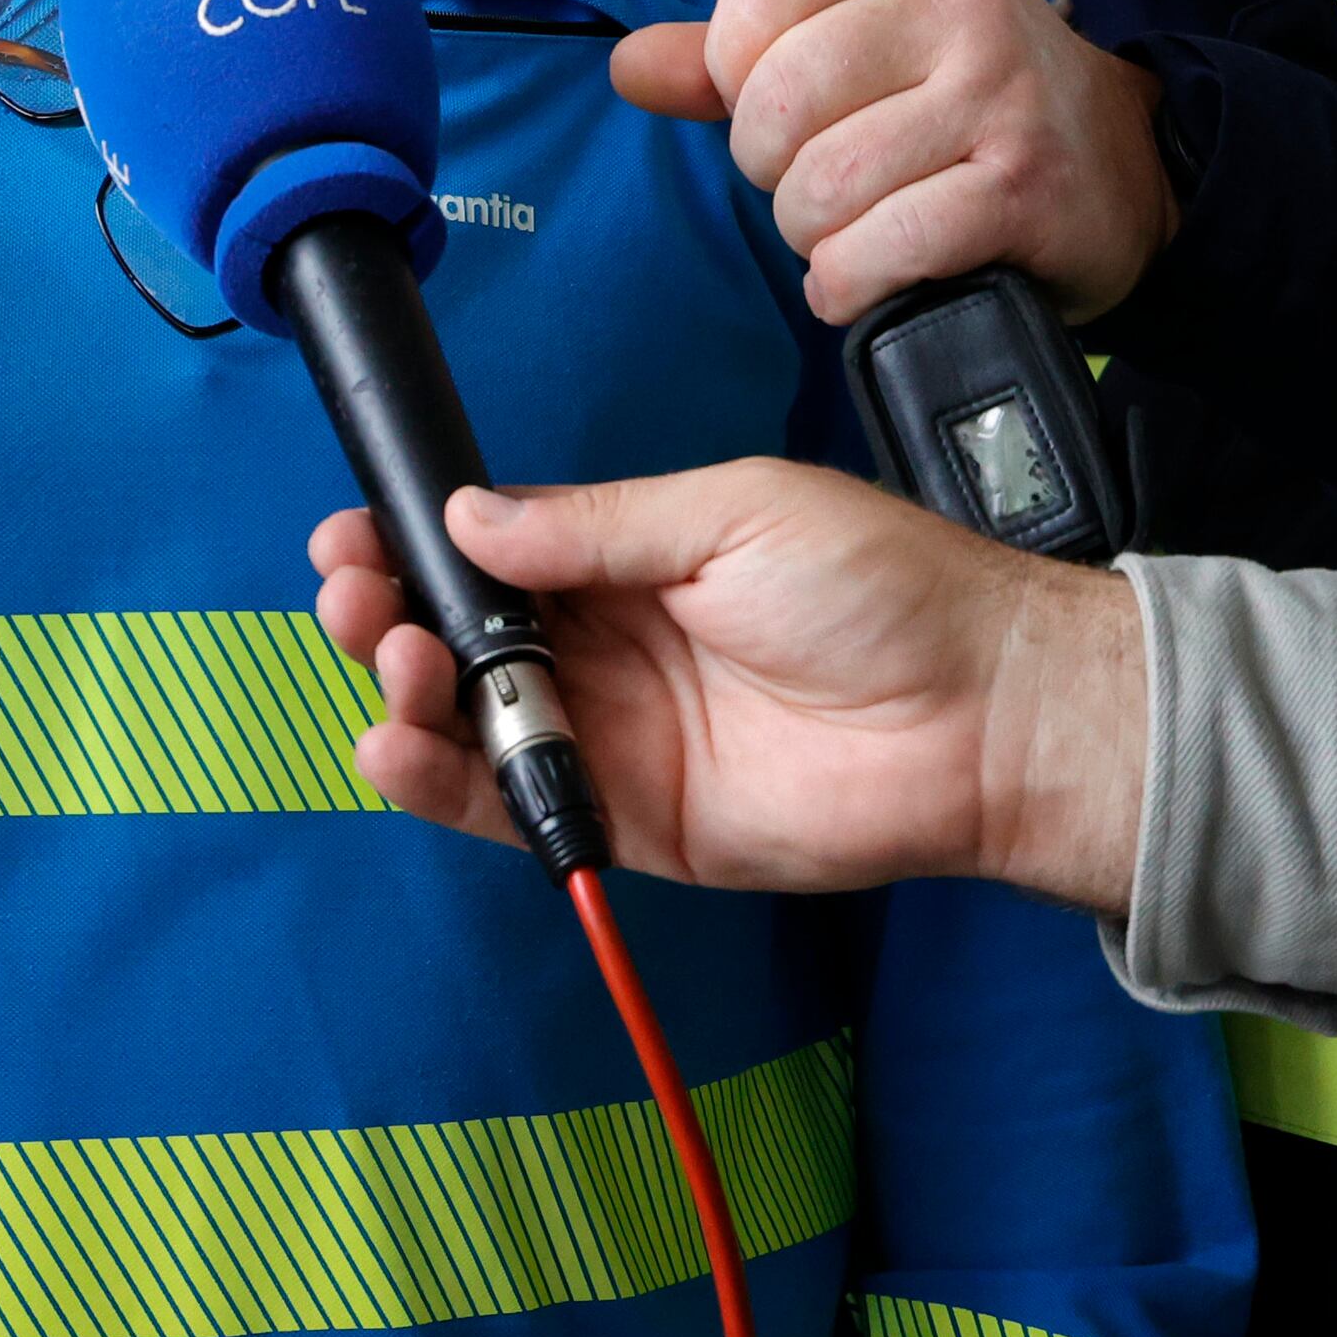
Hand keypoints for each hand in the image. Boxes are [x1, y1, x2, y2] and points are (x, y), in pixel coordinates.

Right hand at [308, 464, 1143, 911]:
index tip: (355, 531)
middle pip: (460, 637)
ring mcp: (614, 737)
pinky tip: (395, 750)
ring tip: (390, 665)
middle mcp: (606, 647)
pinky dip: (444, 786)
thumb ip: (595, 526)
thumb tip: (471, 514)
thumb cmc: (884, 588)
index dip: (415, 543)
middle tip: (354, 595)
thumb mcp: (733, 513)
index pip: (489, 552)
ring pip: (471, 722)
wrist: (982, 711)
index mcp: (626, 558)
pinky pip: (516, 808)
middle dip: (388, 614)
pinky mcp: (631, 822)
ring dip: (404, 693)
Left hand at [613, 0, 1177, 318]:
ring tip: (851, 230)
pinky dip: (851, 282)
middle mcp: (961, 8)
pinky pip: (883, 247)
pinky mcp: (1024, 189)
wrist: (1131, 169)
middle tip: (816, 183)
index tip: (774, 104)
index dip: (734, 67)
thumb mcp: (869, 45)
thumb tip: (630, 65)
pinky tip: (870, 275)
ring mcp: (1000, 96)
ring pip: (824, 185)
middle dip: (772, 169)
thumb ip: (742, 56)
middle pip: (779, 100)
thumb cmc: (973, 104)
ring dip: (814, 236)